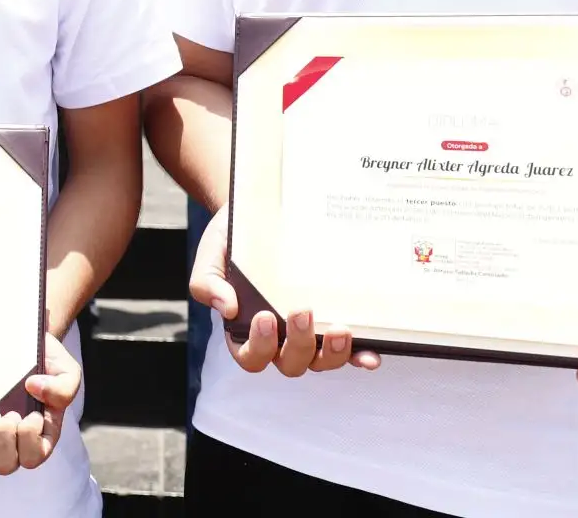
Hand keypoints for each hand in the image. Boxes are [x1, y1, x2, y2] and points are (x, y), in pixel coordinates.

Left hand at [0, 330, 78, 473]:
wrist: (24, 347)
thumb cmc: (46, 365)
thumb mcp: (66, 372)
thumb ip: (63, 387)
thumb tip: (34, 388)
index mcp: (42, 436)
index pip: (33, 458)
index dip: (29, 438)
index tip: (32, 413)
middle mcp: (16, 444)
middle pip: (4, 466)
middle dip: (3, 438)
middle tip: (9, 413)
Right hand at [188, 206, 378, 375]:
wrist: (259, 214)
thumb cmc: (232, 241)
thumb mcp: (211, 258)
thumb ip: (208, 284)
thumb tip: (227, 307)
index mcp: (244, 331)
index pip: (251, 356)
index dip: (260, 346)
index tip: (266, 316)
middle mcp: (278, 340)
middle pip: (289, 363)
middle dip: (298, 344)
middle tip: (302, 311)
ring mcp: (308, 335)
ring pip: (319, 362)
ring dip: (331, 354)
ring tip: (340, 330)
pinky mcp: (331, 323)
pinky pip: (348, 350)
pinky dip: (359, 356)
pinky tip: (369, 353)